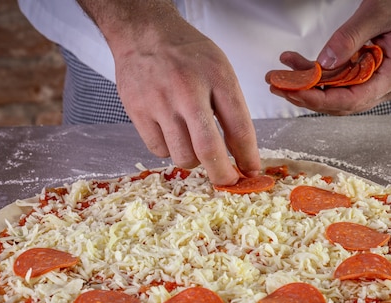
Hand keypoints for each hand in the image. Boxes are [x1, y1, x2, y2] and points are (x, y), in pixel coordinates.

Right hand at [77, 1, 259, 184]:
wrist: (144, 33)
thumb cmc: (187, 55)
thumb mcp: (219, 70)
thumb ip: (231, 109)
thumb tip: (240, 154)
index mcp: (217, 78)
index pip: (239, 128)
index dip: (248, 157)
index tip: (251, 171)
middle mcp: (188, 91)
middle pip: (209, 149)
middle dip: (222, 175)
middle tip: (227, 181)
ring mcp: (160, 102)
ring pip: (182, 155)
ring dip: (193, 160)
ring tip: (192, 143)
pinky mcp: (138, 111)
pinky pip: (159, 150)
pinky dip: (168, 149)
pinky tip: (170, 132)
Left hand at [267, 0, 390, 114]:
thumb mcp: (379, 12)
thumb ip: (350, 38)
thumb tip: (324, 62)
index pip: (351, 100)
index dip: (319, 99)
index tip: (294, 91)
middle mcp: (389, 85)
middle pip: (342, 102)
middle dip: (307, 94)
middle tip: (278, 84)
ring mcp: (382, 81)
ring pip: (340, 92)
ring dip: (310, 84)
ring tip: (282, 72)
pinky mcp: (375, 73)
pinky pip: (345, 80)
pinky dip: (322, 74)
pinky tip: (301, 64)